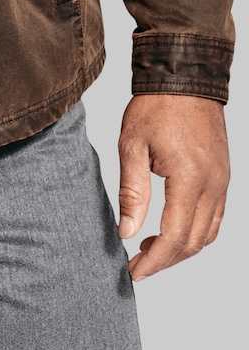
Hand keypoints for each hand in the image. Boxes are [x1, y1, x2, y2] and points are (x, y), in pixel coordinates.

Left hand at [118, 94, 228, 280]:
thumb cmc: (155, 106)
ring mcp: (222, 181)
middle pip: (194, 242)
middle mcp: (213, 185)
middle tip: (137, 265)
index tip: (133, 272)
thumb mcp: (132, 145)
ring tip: (149, 249)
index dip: (154, 261)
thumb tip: (126, 231)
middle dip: (165, 260)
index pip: (175, 236)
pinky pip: (215, 217)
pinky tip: (171, 228)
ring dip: (181, 249)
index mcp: (189, 178)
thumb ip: (132, 191)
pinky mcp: (223, 176)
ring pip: (208, 234)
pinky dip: (195, 232)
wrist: (184, 77)